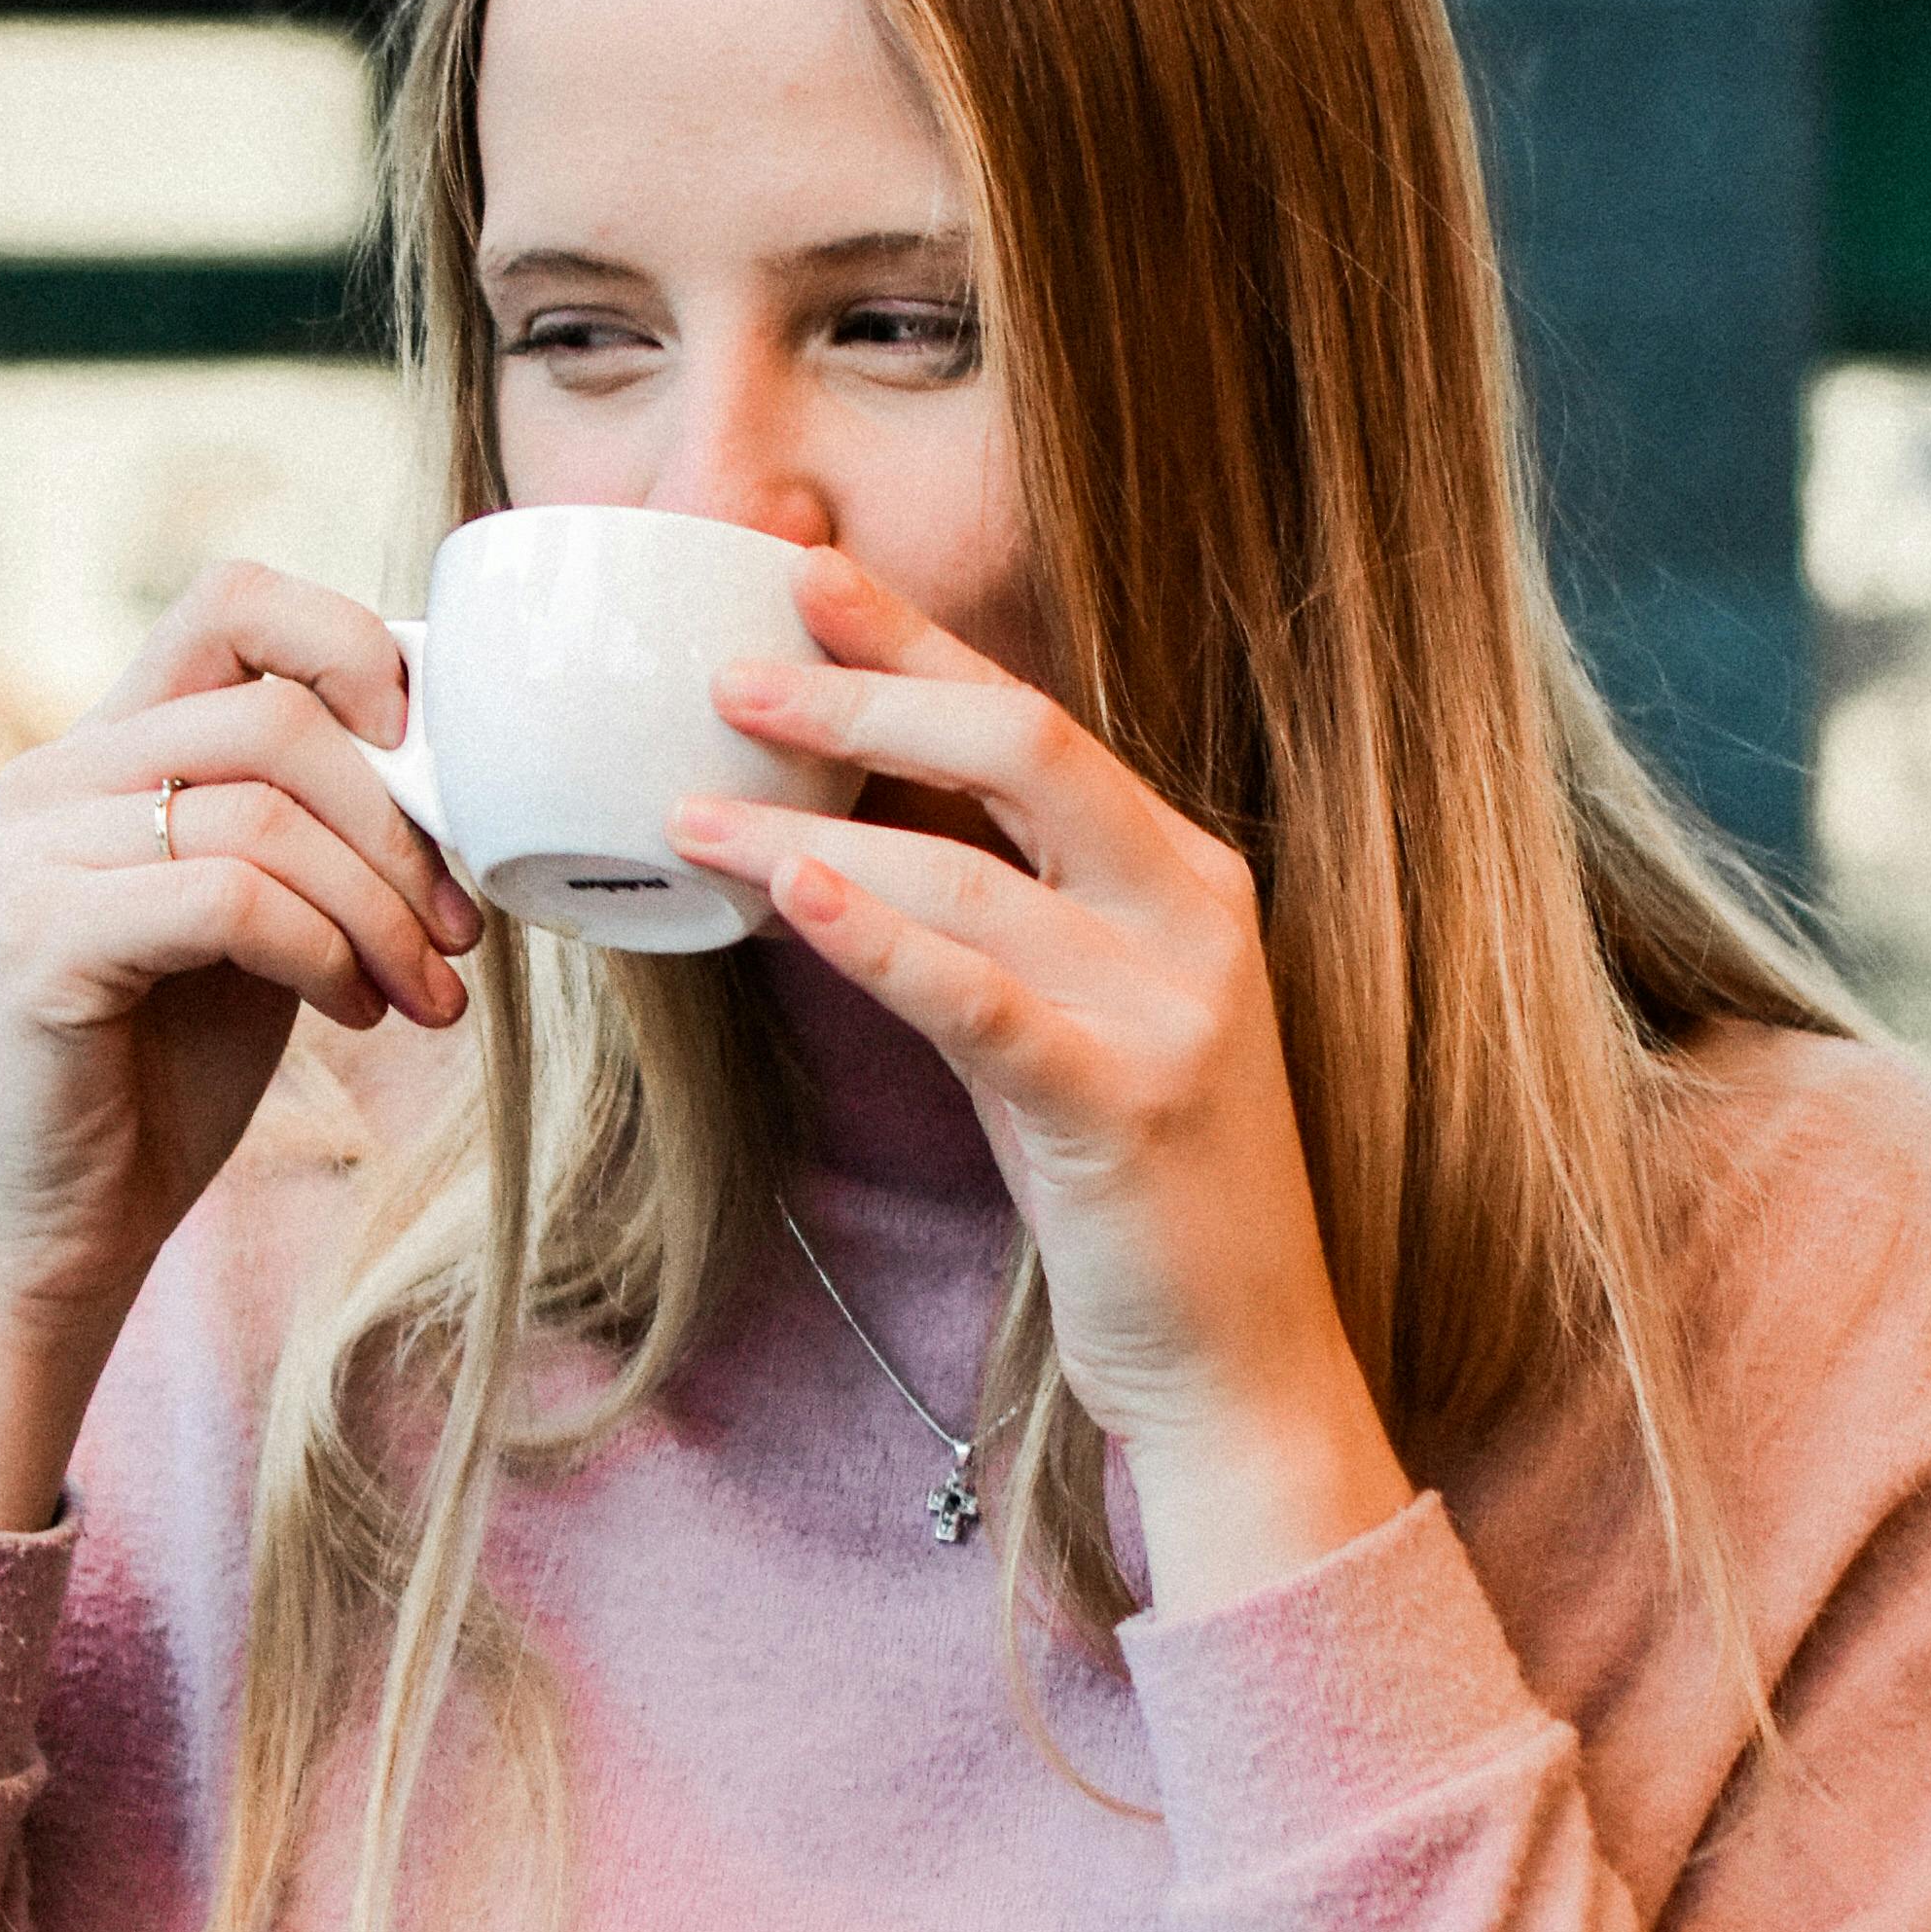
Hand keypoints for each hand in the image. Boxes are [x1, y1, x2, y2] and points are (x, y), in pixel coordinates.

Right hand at [0, 564, 478, 1534]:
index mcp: (108, 749)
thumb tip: (459, 765)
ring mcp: (31, 851)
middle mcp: (53, 777)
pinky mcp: (40, 940)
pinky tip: (357, 1015)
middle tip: (459, 928)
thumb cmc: (169, 1074)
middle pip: (274, 711)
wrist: (61, 1230)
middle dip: (400, 821)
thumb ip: (312, 828)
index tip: (430, 752)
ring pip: (263, 808)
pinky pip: (230, 898)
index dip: (349, 644)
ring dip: (381, 907)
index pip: (230, 602)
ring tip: (424, 994)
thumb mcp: (261, 920)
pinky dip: (325, 954)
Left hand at [672, 552, 1413, 1616]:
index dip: (914, 636)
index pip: (1034, 718)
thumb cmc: (1138, 1196)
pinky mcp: (1125, 1103)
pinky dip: (881, 934)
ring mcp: (1170, 1005)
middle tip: (730, 668)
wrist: (1241, 1363)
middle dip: (868, 686)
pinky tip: (793, 888)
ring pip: (972, 868)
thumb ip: (991, 921)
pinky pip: (983, 995)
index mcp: (1181, 873)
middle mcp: (1192, 911)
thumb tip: (837, 833)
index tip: (799, 569)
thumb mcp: (1071, 1022)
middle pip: (1021, 741)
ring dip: (814, 827)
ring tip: (689, 810)